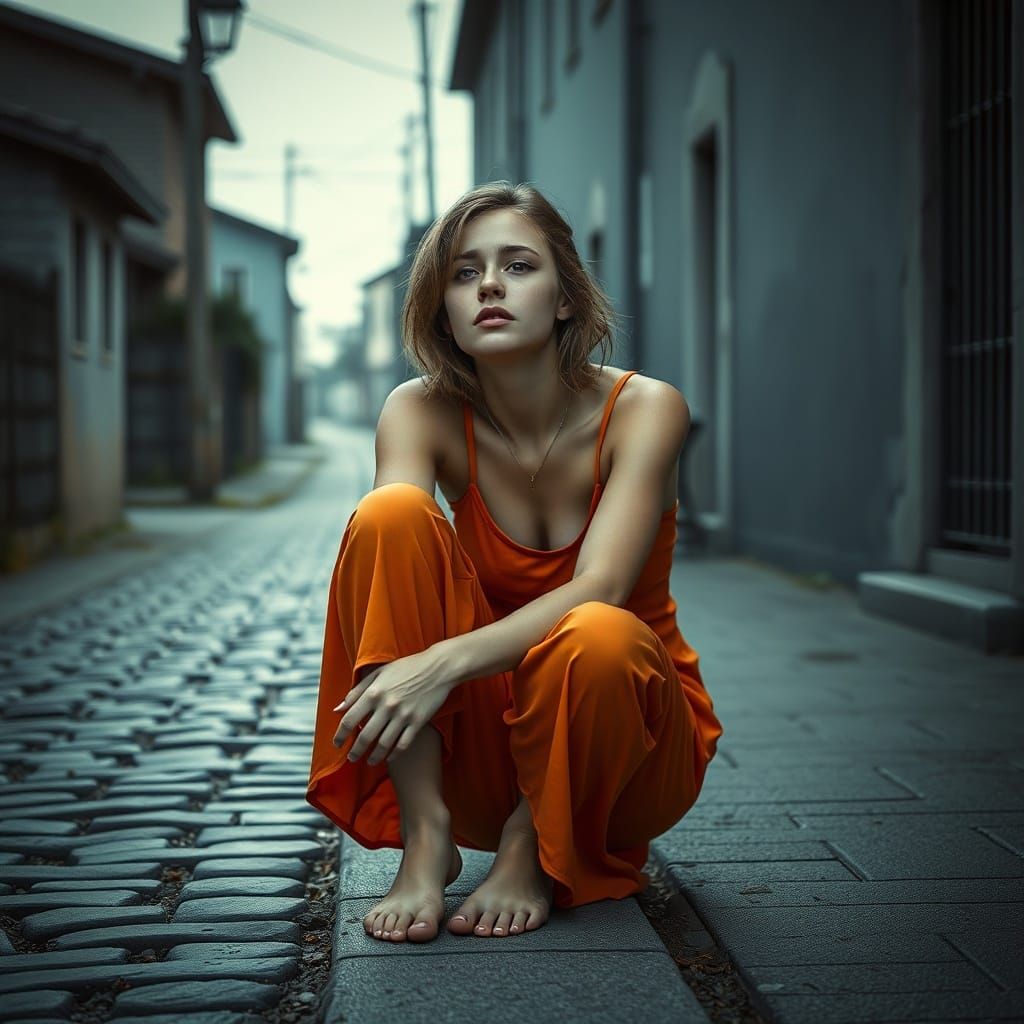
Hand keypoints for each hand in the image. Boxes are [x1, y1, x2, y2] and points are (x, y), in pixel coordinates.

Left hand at [332, 647, 454, 765]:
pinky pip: (403, 744)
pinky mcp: (418, 722)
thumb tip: (338, 709)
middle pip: (365, 737)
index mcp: (374, 692)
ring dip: (373, 756)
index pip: (349, 720)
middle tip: (352, 758)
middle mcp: (386, 706)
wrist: (438, 667)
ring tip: (369, 761)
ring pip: (383, 744)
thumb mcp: (378, 673)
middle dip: (355, 752)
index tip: (337, 744)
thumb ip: (356, 691)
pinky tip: (389, 757)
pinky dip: (394, 754)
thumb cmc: (407, 667)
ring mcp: (403, 715)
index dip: (340, 735)